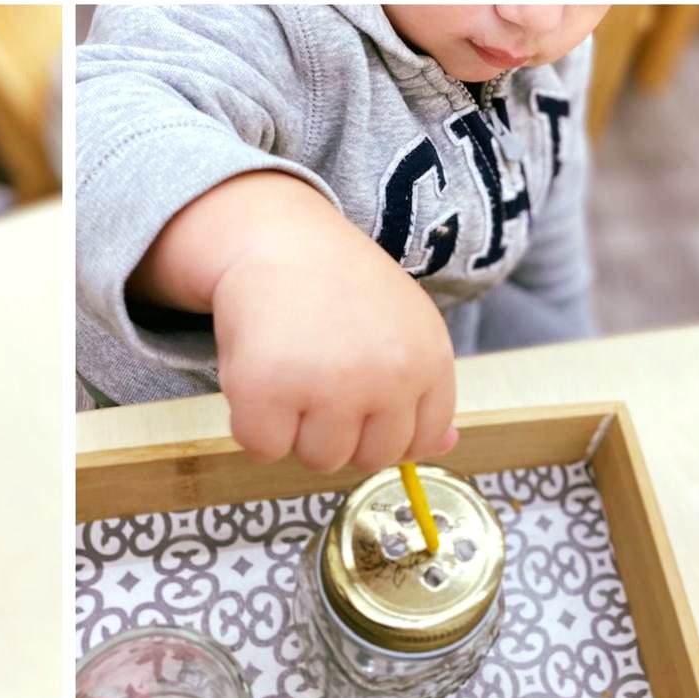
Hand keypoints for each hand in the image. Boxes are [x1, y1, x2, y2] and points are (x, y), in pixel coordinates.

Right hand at [131, 171, 458, 471]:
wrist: (276, 238)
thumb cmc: (337, 286)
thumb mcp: (404, 327)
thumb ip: (425, 391)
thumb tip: (446, 446)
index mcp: (427, 360)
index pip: (421, 441)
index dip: (382, 428)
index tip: (360, 397)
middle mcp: (387, 377)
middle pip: (369, 459)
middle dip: (341, 432)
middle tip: (320, 378)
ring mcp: (328, 387)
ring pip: (319, 460)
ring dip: (297, 431)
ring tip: (292, 374)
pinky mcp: (269, 392)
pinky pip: (264, 449)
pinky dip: (252, 426)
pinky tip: (260, 381)